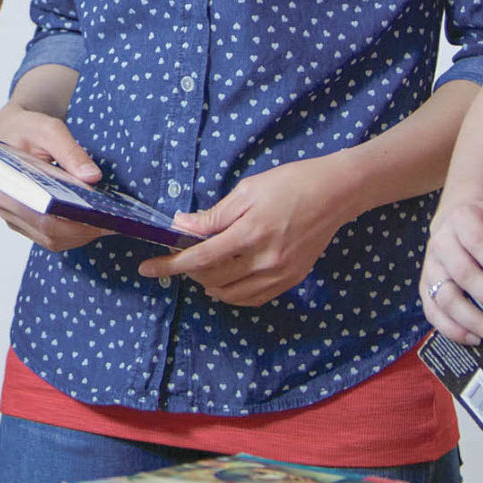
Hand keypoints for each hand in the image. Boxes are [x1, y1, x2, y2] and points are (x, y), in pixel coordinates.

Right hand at [0, 100, 106, 250]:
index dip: (75, 225)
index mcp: (9, 189)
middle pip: (51, 234)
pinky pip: (53, 237)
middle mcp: (9, 208)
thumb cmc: (27, 129)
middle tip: (113, 222)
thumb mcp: (49, 130)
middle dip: (84, 231)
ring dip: (82, 235)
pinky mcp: (27, 222)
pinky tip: (93, 221)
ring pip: (53, 241)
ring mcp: (17, 218)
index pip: (44, 219)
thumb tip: (92, 177)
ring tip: (108, 222)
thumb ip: (70, 152)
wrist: (14, 131)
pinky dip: (75, 233)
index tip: (101, 219)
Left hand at [135, 156, 352, 307]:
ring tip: (202, 268)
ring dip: (209, 285)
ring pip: (231, 294)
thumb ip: (214, 215)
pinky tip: (226, 281)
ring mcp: (279, 274)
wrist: (335, 194)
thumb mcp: (247, 191)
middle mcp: (263, 261)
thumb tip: (181, 227)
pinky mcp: (291, 280)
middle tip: (181, 256)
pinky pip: (253, 298)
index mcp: (249, 234)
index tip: (147, 268)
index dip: (169, 265)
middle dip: (189, 271)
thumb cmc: (290, 184)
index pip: (199, 258)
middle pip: (212, 279)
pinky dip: (233, 293)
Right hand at [420, 198, 482, 347]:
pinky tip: (476, 340)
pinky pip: (433, 313)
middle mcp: (441, 242)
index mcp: (462, 220)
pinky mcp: (424, 288)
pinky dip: (453, 330)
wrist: (455, 222)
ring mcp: (430, 267)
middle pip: (464, 274)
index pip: (478, 244)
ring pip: (446, 298)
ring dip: (475, 321)